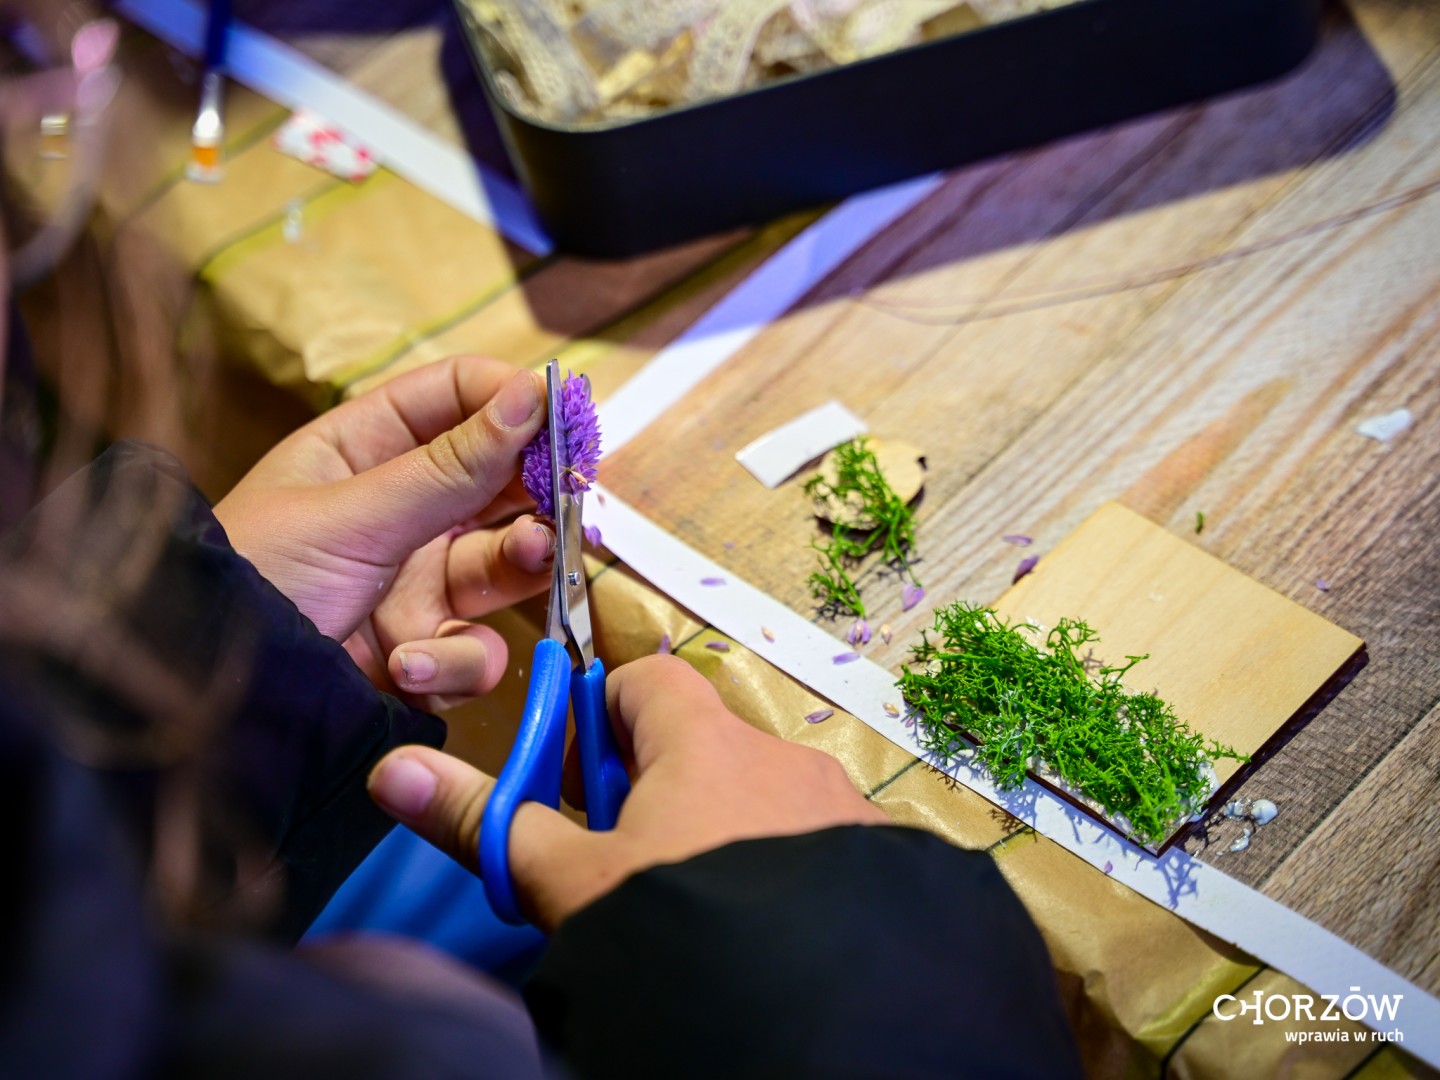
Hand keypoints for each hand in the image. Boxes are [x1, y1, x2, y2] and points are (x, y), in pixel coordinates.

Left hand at [213, 356, 552, 709]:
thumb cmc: (252, 584)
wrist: (211, 709)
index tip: (563, 415)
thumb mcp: (352, 516)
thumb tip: (529, 395)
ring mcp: (415, 583)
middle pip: (497, 481)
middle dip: (537, 489)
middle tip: (570, 494)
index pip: (455, 398)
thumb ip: (450, 466)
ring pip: (506, 563)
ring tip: (534, 556)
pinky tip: (411, 661)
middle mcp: (399, 511)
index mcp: (364, 451)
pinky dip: (460, 658)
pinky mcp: (423, 651)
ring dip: (527, 560)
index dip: (511, 400)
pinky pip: (477, 648)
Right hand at [366, 654, 888, 929]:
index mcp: (704, 742)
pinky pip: (818, 846)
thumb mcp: (571, 882)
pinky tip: (763, 928)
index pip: (645, 680)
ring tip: (695, 907)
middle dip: (659, 790)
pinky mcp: (878, 861)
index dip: (601, 715)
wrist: (817, 1017)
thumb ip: (487, 823)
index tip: (577, 778)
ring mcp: (838, 810)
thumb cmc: (680, 926)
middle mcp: (781, 759)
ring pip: (761, 802)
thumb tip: (393, 771)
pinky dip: (783, 869)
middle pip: (704, 746)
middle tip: (625, 863)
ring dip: (724, 832)